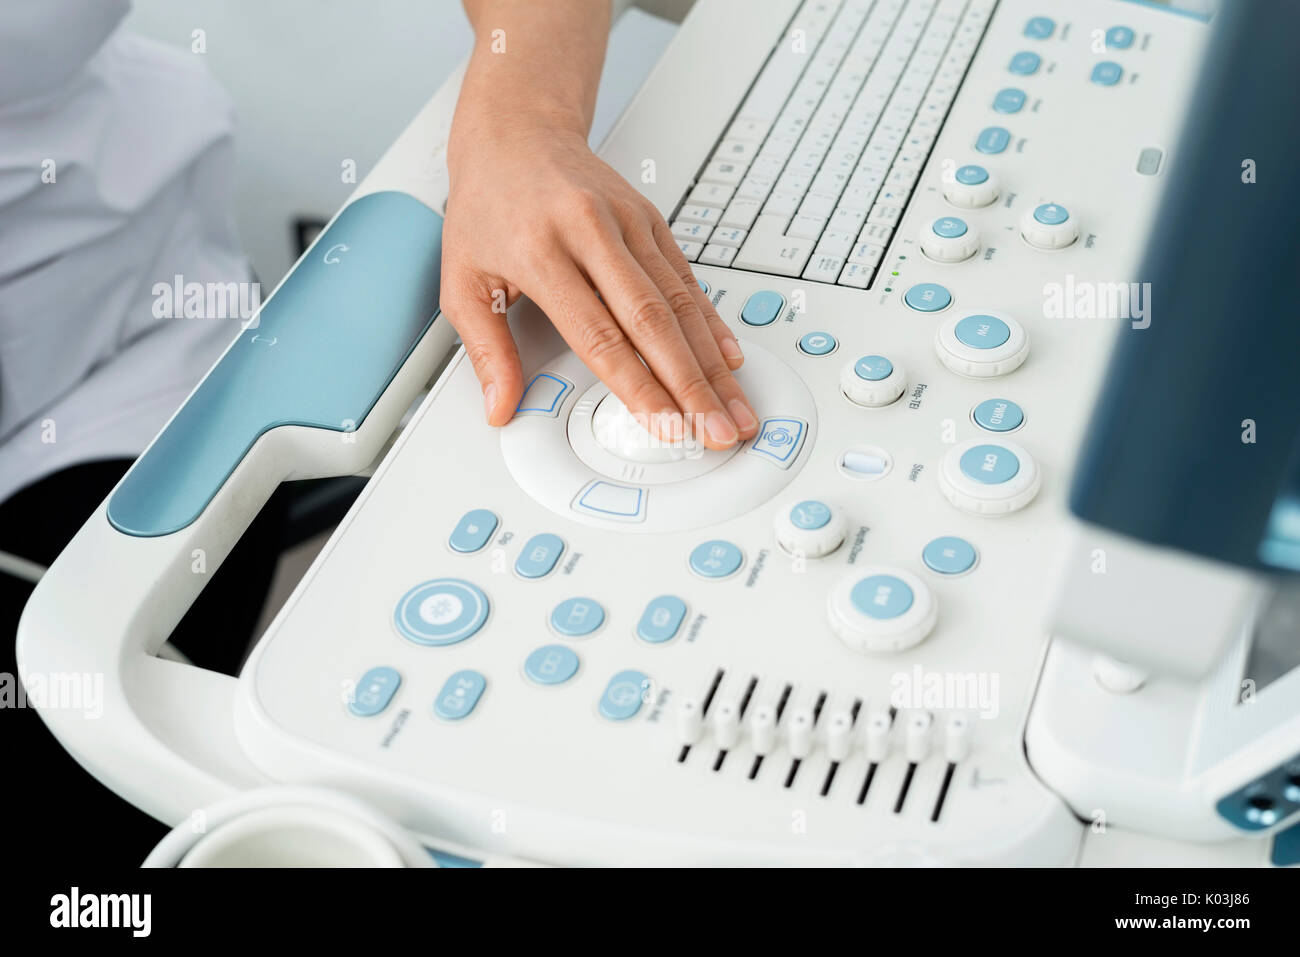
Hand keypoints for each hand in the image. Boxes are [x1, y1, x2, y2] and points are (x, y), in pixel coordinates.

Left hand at [440, 122, 758, 449]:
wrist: (516, 130)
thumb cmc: (488, 205)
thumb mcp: (462, 278)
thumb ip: (484, 350)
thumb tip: (501, 406)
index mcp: (541, 251)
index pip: (600, 335)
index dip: (638, 386)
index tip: (664, 425)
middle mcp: (592, 232)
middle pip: (653, 322)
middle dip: (691, 386)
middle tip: (716, 431)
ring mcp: (628, 223)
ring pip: (681, 303)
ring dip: (712, 364)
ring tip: (734, 409)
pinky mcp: (652, 219)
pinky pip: (689, 279)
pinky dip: (712, 324)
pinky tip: (730, 359)